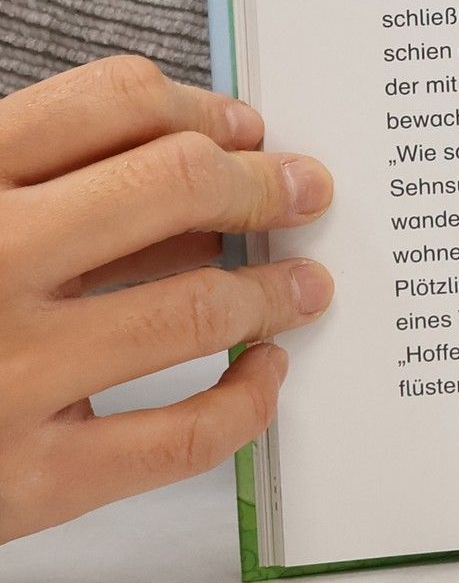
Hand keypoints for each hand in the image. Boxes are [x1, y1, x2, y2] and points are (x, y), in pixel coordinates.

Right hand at [0, 56, 333, 541]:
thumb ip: (45, 191)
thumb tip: (205, 172)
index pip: (111, 102)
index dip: (203, 109)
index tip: (247, 131)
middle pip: (174, 182)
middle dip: (261, 184)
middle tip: (306, 192)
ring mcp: (8, 374)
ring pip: (196, 306)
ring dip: (274, 290)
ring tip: (306, 284)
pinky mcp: (28, 480)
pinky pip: (183, 437)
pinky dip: (248, 401)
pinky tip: (263, 374)